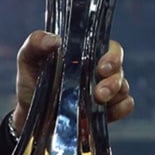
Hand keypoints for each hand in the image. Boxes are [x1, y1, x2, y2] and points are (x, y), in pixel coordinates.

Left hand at [12, 31, 133, 131]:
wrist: (29, 113)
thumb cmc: (32, 80)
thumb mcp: (28, 58)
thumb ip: (36, 42)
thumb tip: (55, 41)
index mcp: (85, 53)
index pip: (110, 48)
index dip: (112, 56)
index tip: (102, 68)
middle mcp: (98, 70)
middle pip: (119, 69)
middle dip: (113, 80)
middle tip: (99, 92)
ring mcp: (104, 91)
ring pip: (124, 87)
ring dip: (116, 94)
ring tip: (98, 101)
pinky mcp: (106, 111)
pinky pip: (126, 105)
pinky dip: (123, 108)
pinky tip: (110, 112)